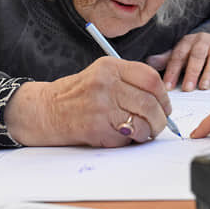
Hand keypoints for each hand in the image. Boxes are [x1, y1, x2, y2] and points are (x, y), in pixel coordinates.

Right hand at [4, 57, 170, 146]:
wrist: (44, 110)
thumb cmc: (76, 94)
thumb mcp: (101, 75)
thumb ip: (128, 81)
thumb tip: (160, 99)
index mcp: (110, 67)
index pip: (150, 78)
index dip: (164, 95)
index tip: (165, 105)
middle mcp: (106, 84)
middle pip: (150, 102)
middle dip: (160, 117)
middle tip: (158, 123)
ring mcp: (101, 106)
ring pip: (142, 121)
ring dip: (148, 131)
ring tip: (143, 132)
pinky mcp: (96, 127)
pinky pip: (127, 137)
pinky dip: (131, 141)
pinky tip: (124, 137)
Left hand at [145, 32, 209, 91]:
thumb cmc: (195, 53)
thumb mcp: (180, 55)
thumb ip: (167, 59)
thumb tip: (149, 62)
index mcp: (188, 41)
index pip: (178, 55)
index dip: (173, 71)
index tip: (168, 87)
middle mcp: (204, 40)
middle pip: (197, 55)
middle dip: (192, 72)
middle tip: (188, 89)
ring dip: (209, 71)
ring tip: (204, 86)